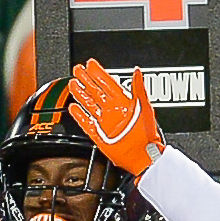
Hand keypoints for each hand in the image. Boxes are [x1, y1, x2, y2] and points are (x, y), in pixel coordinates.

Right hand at [65, 60, 166, 176]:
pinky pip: (87, 123)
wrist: (143, 157)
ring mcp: (106, 123)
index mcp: (124, 103)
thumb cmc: (146, 135)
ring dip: (81, 94)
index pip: (108, 83)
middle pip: (96, 91)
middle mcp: (114, 112)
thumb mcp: (144, 107)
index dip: (99, 73)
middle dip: (86, 80)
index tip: (91, 63)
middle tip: (78, 69)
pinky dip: (79, 115)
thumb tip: (137, 71)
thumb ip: (139, 88)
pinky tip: (73, 107)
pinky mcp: (100, 135)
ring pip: (90, 104)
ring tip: (73, 84)